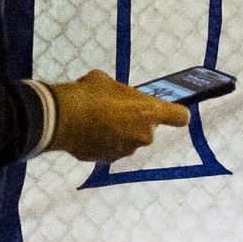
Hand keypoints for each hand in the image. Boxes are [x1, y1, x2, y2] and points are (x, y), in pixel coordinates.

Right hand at [49, 70, 191, 163]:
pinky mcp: (109, 160)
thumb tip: (115, 95)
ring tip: (96, 120)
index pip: (180, 116)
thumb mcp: (107, 82)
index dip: (176, 114)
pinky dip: (102, 143)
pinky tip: (87, 131)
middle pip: (147, 129)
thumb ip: (120, 93)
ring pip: (128, 140)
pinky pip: (110, 149)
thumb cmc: (88, 94)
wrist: (63, 117)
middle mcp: (144, 135)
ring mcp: (127, 150)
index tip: (173, 113)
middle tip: (114, 110)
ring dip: (118, 133)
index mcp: (150, 112)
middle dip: (134, 121)